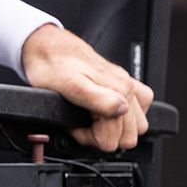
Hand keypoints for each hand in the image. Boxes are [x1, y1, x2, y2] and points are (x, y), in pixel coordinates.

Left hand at [20, 24, 152, 151]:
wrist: (48, 47)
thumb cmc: (53, 66)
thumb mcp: (69, 86)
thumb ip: (98, 100)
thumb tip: (121, 110)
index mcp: (118, 90)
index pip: (113, 140)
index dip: (89, 137)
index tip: (75, 126)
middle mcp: (127, 88)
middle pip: (127, 137)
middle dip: (102, 135)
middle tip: (81, 121)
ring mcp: (127, 86)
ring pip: (136, 127)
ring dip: (113, 128)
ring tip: (90, 116)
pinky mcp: (125, 84)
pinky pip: (138, 109)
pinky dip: (123, 117)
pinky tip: (103, 110)